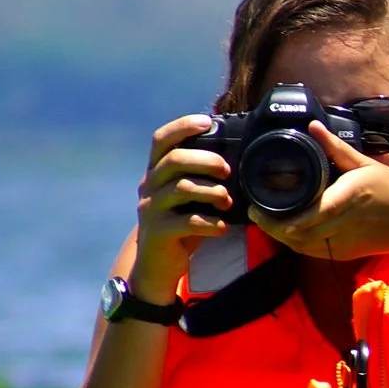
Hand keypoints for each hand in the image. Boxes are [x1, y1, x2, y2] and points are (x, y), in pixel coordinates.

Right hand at [132, 115, 231, 301]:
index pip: (161, 140)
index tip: (207, 122)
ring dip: (212, 191)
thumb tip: (239, 159)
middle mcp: (149, 186)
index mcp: (156, 172)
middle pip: (175, 160)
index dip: (182, 126)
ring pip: (182, 188)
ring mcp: (151, 209)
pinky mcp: (158, 232)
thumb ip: (202, 178)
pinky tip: (222, 227)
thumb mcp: (190, 197)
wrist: (158, 264)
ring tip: (228, 200)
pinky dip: (210, 223)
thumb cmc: (182, 224)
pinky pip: (187, 221)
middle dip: (206, 160)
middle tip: (228, 170)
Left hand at [253, 121, 388, 262]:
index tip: (259, 206)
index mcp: (348, 197)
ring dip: (281, 236)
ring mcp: (342, 242)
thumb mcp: (365, 164)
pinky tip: (284, 231)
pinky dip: (295, 244)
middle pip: (299, 233)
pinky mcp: (342, 253)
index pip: (311, 212)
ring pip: (302, 245)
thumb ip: (336, 148)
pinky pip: (312, 251)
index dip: (281, 217)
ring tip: (264, 220)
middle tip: (254, 212)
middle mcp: (343, 223)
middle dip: (272, 226)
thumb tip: (312, 125)